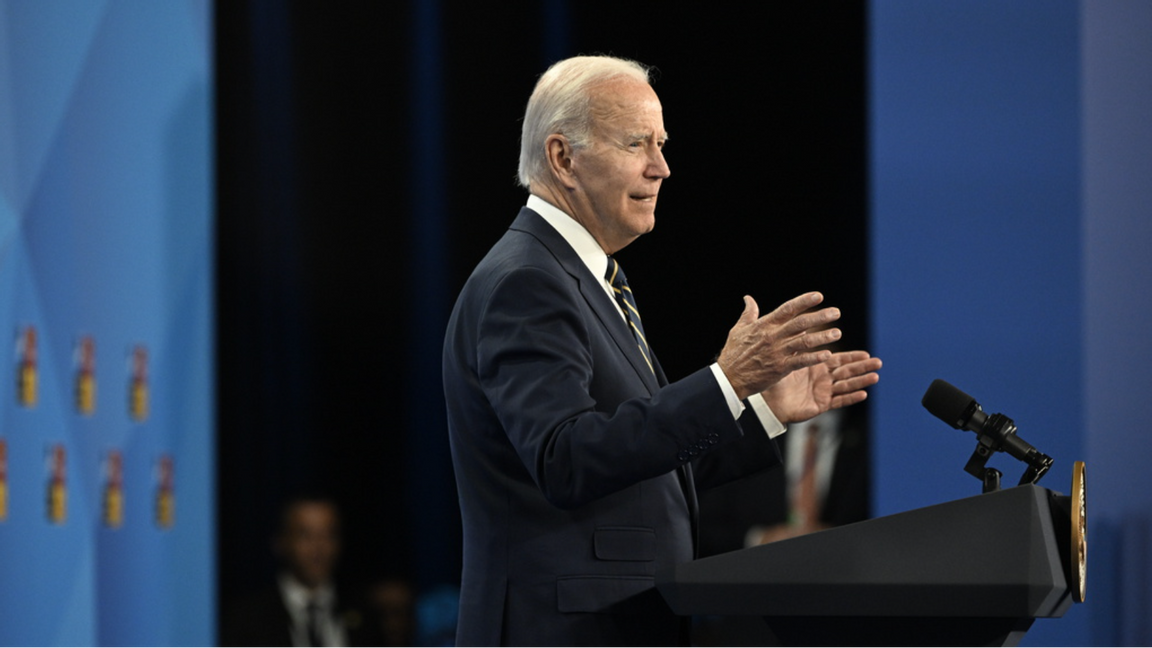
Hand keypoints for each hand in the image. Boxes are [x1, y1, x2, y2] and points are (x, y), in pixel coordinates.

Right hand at [716, 293, 842, 400]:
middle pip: (800, 323)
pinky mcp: (780, 368)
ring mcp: (777, 352)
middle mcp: (773, 336)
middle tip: (836, 312)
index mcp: (764, 325)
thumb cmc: (733, 353)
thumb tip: (748, 298)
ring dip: (822, 337)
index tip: (819, 296)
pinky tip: (827, 355)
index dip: (804, 301)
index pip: (788, 309)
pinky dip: (814, 358)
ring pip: (804, 341)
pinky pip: (801, 361)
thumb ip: (748, 313)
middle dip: (820, 316)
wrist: (729, 378)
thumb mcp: (738, 329)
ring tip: (837, 333)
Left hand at [761, 350, 881, 423]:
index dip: (852, 357)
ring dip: (861, 381)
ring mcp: (823, 393)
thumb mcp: (788, 359)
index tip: (866, 353)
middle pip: (846, 372)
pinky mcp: (820, 405)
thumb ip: (796, 344)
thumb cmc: (775, 380)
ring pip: (846, 386)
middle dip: (863, 367)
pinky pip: (838, 401)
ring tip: (875, 376)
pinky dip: (850, 398)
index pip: (838, 360)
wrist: (768, 401)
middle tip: (879, 362)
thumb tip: (800, 326)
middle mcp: (822, 379)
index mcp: (816, 367)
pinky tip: (863, 394)